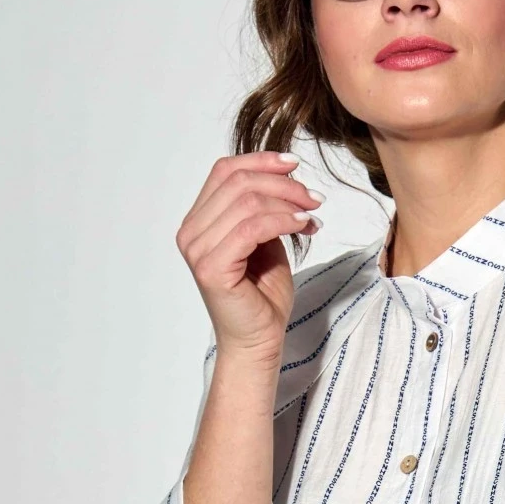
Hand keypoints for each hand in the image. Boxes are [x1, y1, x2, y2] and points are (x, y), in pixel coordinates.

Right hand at [176, 153, 324, 364]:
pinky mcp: (212, 267)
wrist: (258, 342)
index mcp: (198, 221)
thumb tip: (285, 178)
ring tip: (311, 215)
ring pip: (247, 201)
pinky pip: (251, 227)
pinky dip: (283, 221)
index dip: (260, 161)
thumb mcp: (265, 241)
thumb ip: (264, 210)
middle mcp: (191, 232)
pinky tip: (303, 225)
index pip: (224, 171)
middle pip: (238, 182)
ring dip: (287, 202)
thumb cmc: (262, 298)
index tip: (295, 165)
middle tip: (313, 198)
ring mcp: (197, 249)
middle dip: (282, 184)